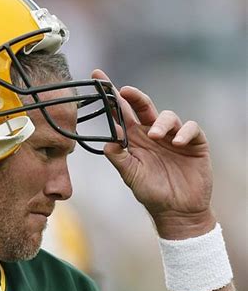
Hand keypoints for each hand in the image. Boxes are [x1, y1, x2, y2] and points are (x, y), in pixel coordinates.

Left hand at [93, 69, 215, 237]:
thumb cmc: (152, 193)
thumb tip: (107, 142)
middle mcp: (153, 133)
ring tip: (154, 136)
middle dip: (134, 96)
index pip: (121, 113)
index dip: (111, 96)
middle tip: (124, 91)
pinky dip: (183, 132)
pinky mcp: (193, 143)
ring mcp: (174, 136)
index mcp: (135, 139)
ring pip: (167, 116)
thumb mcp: (131, 176)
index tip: (97, 78)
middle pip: (143, 107)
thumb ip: (120, 159)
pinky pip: (191, 128)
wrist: (177, 212)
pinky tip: (176, 143)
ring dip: (160, 123)